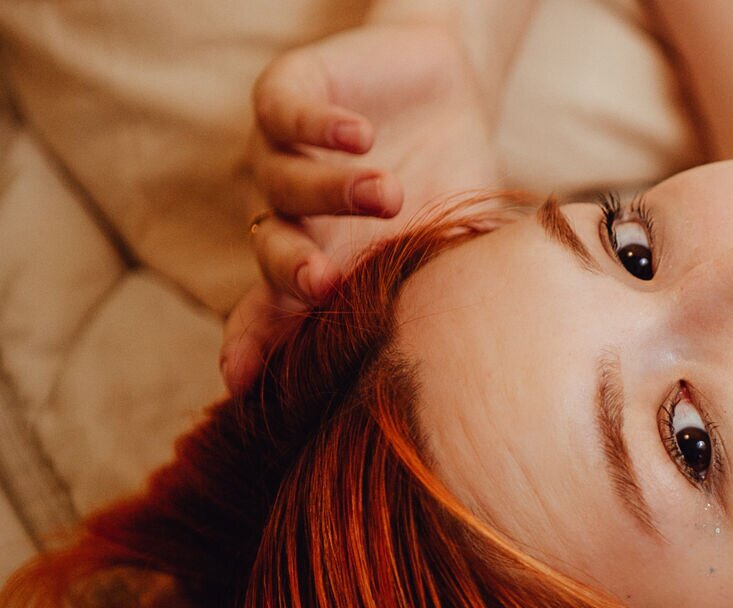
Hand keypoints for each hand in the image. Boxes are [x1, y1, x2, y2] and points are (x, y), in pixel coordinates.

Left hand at [224, 22, 500, 392]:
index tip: (241, 382)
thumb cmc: (450, 176)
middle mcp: (289, 213)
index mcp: (322, 258)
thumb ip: (444, 286)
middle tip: (322, 283)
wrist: (449, 85)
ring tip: (389, 193)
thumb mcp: (450, 239)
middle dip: (292, 270)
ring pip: (286, 184)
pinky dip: (322, 127)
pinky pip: (290, 115)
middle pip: (271, 251)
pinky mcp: (289, 92)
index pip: (273, 310)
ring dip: (335, 193)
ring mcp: (284, 152)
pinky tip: (360, 136)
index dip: (255, 343)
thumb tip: (477, 347)